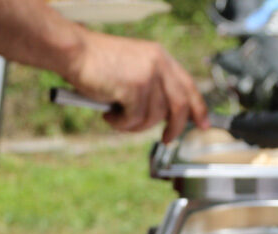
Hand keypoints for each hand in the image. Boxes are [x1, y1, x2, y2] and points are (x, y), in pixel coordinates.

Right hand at [64, 30, 208, 141]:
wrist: (74, 52)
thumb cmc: (98, 64)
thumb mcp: (135, 69)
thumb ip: (154, 87)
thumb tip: (168, 116)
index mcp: (161, 57)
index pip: (189, 86)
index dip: (199, 108)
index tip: (203, 125)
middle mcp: (159, 64)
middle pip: (180, 107)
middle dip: (174, 128)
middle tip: (166, 139)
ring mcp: (148, 76)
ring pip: (153, 118)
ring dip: (134, 125)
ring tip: (117, 115)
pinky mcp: (135, 88)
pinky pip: (135, 120)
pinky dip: (121, 123)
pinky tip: (109, 113)